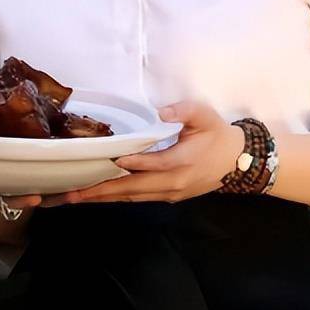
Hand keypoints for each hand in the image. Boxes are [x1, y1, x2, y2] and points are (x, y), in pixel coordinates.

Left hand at [38, 101, 243, 206]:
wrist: (238, 163)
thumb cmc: (217, 135)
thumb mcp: (204, 115)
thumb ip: (184, 110)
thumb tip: (161, 111)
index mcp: (183, 161)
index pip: (156, 164)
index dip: (135, 164)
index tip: (113, 161)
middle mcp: (173, 182)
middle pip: (134, 189)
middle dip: (102, 190)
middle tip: (72, 192)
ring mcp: (169, 193)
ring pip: (132, 197)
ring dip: (103, 197)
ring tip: (76, 196)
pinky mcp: (167, 196)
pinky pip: (138, 198)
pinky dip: (116, 197)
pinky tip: (98, 195)